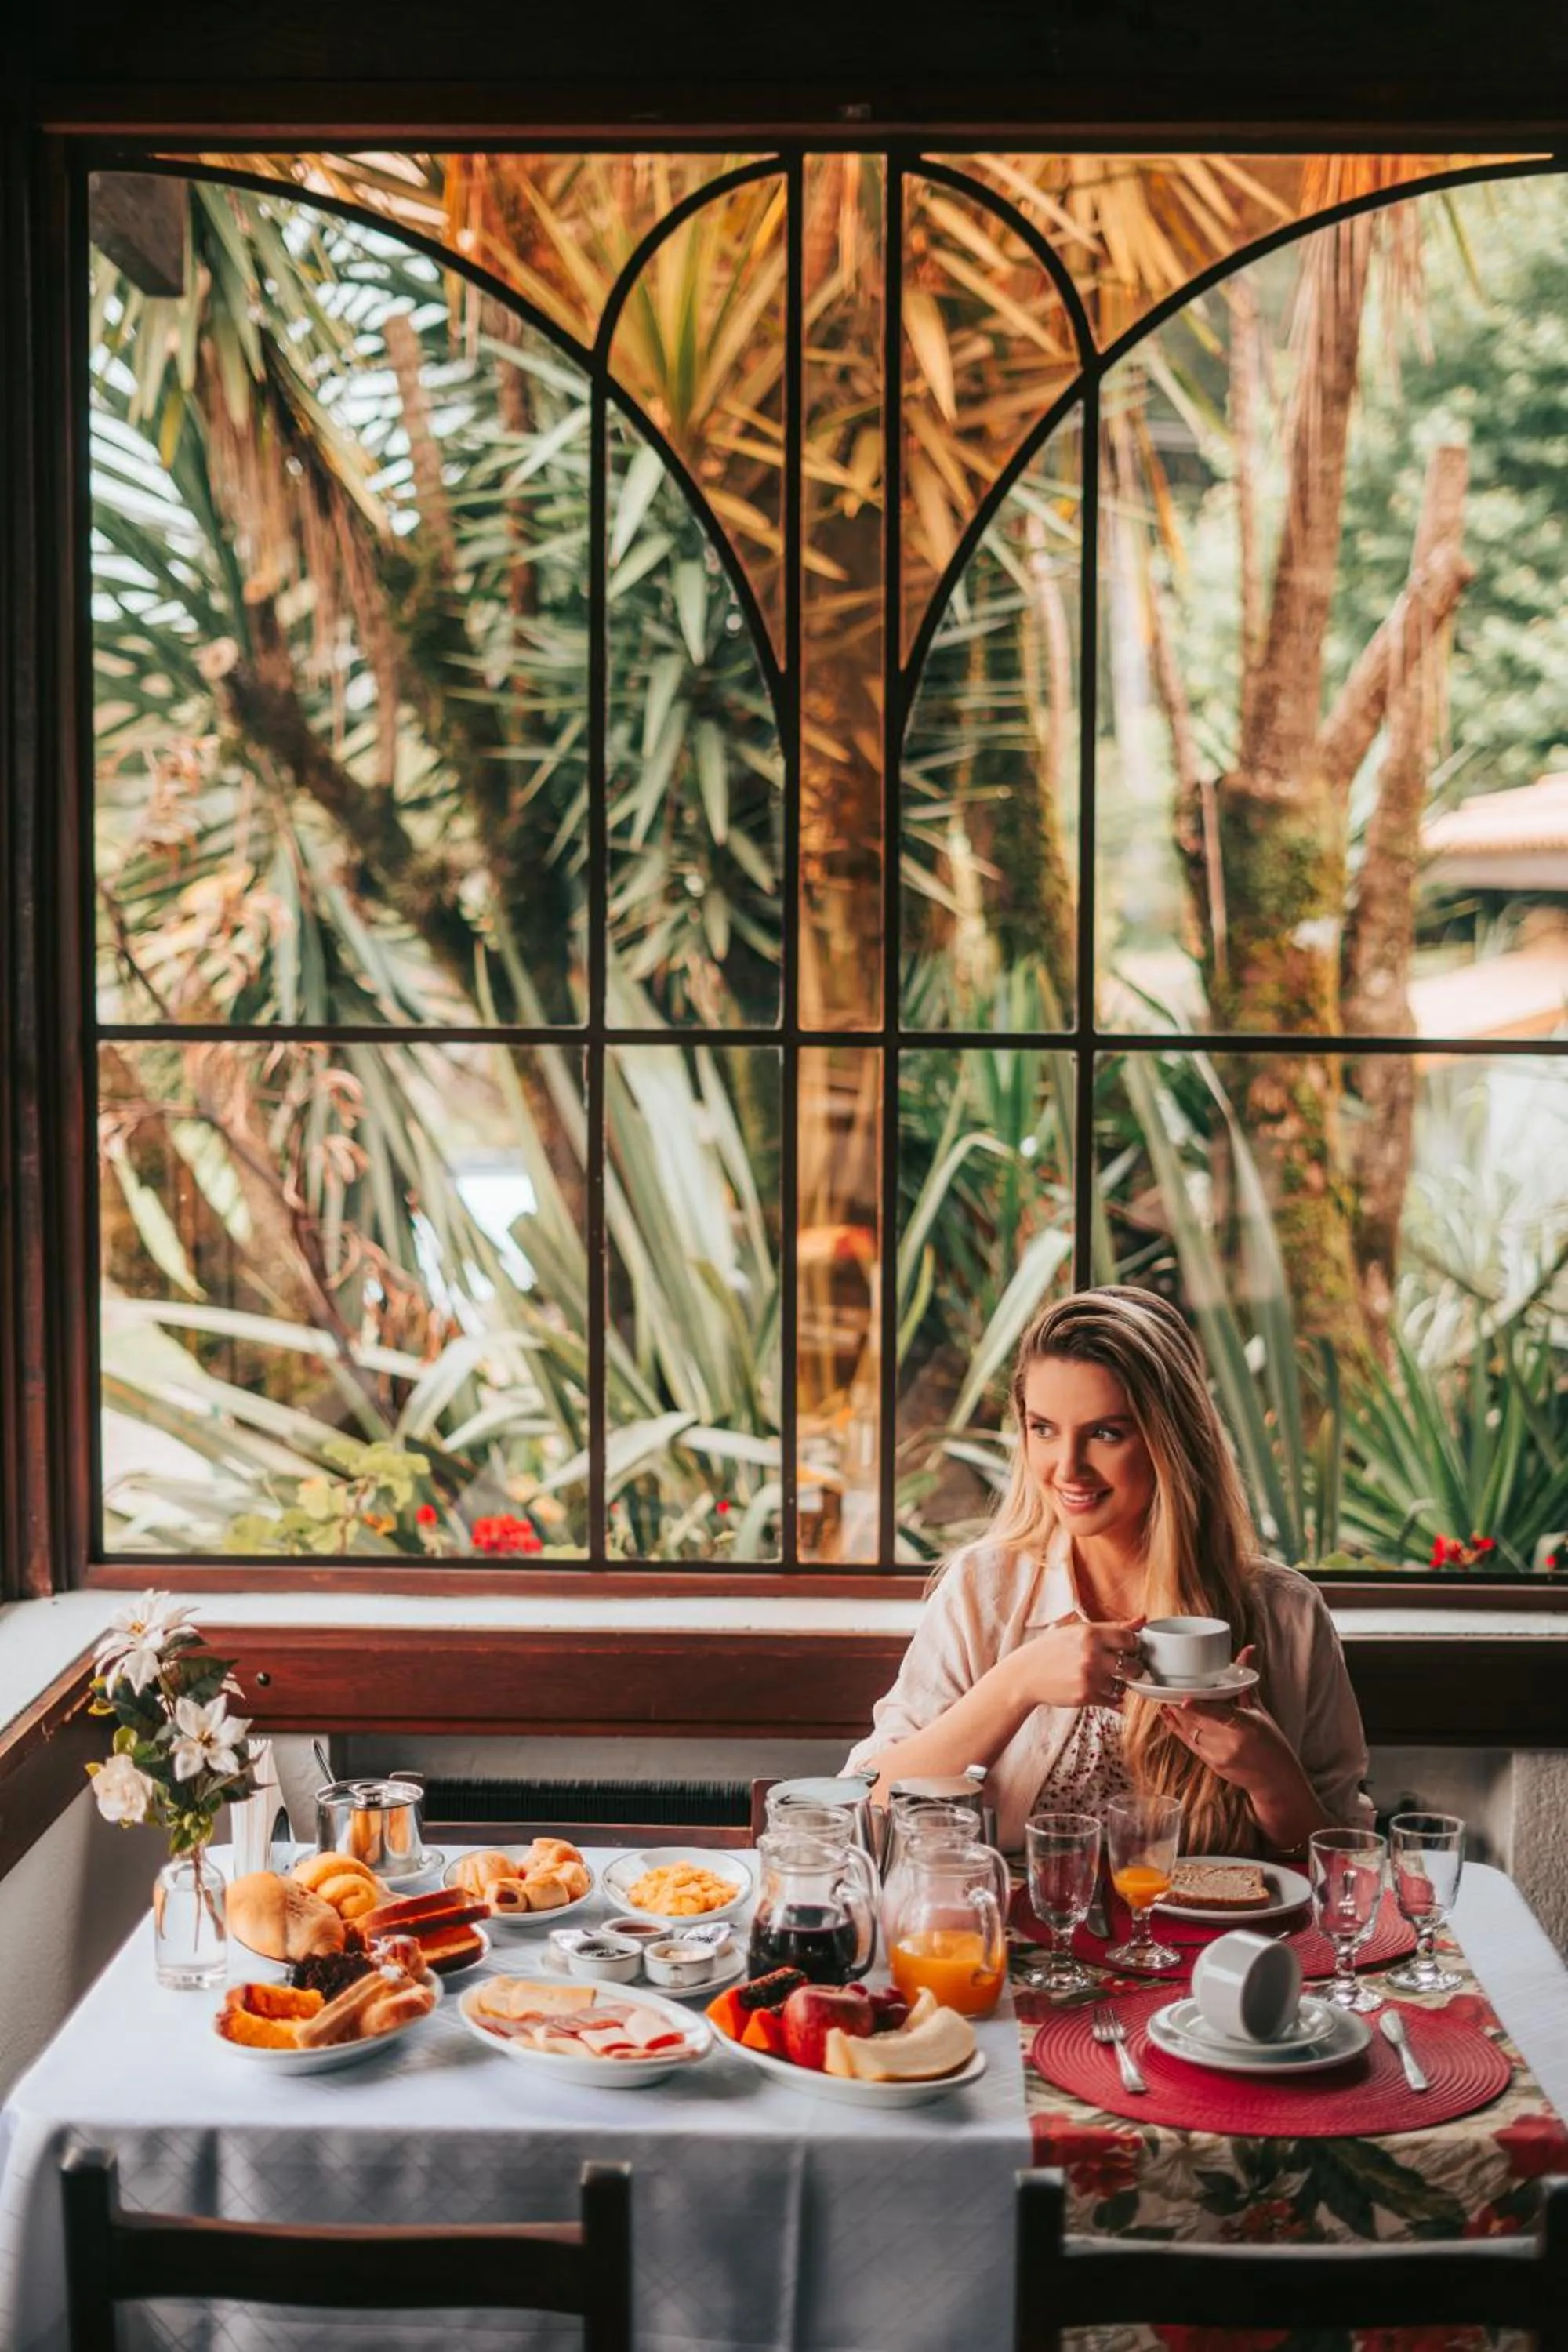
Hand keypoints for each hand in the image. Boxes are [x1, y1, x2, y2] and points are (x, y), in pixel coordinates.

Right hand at [1009, 1614, 1144, 1711]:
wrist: (1026, 1675)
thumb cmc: (1052, 1650)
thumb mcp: (1078, 1631)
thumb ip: (1111, 1627)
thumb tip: (1142, 1620)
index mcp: (1090, 1633)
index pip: (1130, 1639)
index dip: (1133, 1646)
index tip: (1128, 1649)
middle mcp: (1092, 1655)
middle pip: (1133, 1666)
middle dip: (1132, 1668)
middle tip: (1124, 1667)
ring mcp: (1089, 1677)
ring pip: (1123, 1685)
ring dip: (1119, 1684)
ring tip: (1105, 1678)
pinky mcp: (1086, 1696)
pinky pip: (1112, 1700)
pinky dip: (1109, 1697)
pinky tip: (1097, 1689)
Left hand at [1157, 1646, 1291, 1791]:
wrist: (1276, 1779)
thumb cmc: (1271, 1741)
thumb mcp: (1259, 1710)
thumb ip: (1246, 1681)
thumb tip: (1248, 1648)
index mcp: (1247, 1726)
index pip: (1221, 1715)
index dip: (1201, 1708)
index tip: (1185, 1699)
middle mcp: (1231, 1742)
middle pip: (1199, 1720)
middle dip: (1181, 1704)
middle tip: (1167, 1684)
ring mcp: (1219, 1755)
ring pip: (1190, 1730)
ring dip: (1176, 1713)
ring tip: (1163, 1695)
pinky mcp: (1211, 1764)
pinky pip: (1189, 1742)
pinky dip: (1176, 1727)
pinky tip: (1166, 1713)